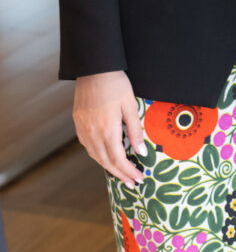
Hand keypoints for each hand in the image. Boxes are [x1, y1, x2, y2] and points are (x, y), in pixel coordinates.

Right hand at [73, 70, 146, 185]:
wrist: (94, 68)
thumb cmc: (115, 84)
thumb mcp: (130, 106)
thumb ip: (135, 131)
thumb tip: (140, 152)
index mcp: (107, 131)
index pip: (119, 160)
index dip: (129, 172)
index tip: (139, 179)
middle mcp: (93, 134)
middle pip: (106, 162)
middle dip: (120, 174)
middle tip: (132, 182)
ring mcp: (83, 130)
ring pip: (95, 156)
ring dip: (108, 167)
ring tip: (121, 172)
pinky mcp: (78, 123)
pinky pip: (88, 146)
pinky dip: (98, 155)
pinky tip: (106, 155)